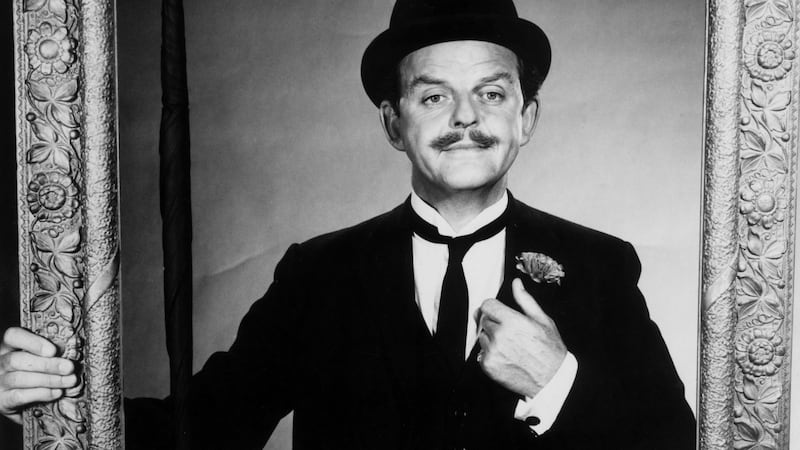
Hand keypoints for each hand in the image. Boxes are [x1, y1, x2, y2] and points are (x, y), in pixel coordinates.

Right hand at [0, 327, 76, 423]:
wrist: (24, 405)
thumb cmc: (37, 374)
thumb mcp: (41, 359)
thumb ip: (50, 354)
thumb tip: (71, 353)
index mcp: (9, 347)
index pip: (12, 336)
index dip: (32, 342)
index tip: (53, 350)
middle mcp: (0, 363)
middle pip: (17, 360)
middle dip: (47, 364)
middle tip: (69, 368)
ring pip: (19, 378)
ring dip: (49, 380)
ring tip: (69, 381)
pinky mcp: (2, 401)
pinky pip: (19, 396)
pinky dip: (41, 394)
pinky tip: (57, 392)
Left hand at [476, 278, 566, 397]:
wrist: (552, 380)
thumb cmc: (550, 349)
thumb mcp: (542, 320)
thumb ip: (525, 300)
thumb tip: (516, 283)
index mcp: (512, 321)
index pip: (487, 305)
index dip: (493, 308)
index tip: (500, 313)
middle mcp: (500, 336)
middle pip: (483, 320)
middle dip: (494, 323)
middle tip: (510, 333)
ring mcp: (492, 352)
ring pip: (482, 336)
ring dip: (491, 339)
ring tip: (510, 346)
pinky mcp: (488, 365)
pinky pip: (481, 353)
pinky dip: (490, 354)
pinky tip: (506, 357)